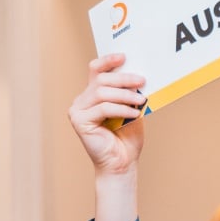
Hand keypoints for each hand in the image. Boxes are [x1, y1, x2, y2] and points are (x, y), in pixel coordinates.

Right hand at [68, 54, 145, 175]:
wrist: (122, 163)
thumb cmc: (127, 139)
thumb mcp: (132, 110)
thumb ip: (131, 94)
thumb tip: (139, 76)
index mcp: (93, 95)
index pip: (96, 70)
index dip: (108, 60)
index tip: (124, 57)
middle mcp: (82, 101)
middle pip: (101, 80)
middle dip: (123, 78)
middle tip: (142, 81)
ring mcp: (78, 110)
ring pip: (102, 93)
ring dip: (124, 95)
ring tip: (141, 100)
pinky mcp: (79, 121)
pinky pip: (102, 108)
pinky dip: (120, 109)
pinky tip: (134, 114)